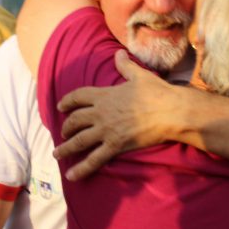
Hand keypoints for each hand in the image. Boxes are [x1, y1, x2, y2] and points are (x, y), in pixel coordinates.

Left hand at [55, 51, 175, 179]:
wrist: (170, 111)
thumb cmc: (156, 92)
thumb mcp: (139, 75)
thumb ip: (125, 65)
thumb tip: (118, 52)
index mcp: (104, 95)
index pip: (78, 96)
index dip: (67, 101)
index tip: (60, 107)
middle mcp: (100, 113)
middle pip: (75, 121)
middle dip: (66, 128)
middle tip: (63, 133)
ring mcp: (106, 130)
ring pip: (79, 141)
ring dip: (66, 148)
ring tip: (57, 154)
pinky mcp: (115, 146)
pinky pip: (93, 159)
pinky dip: (81, 169)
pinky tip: (71, 176)